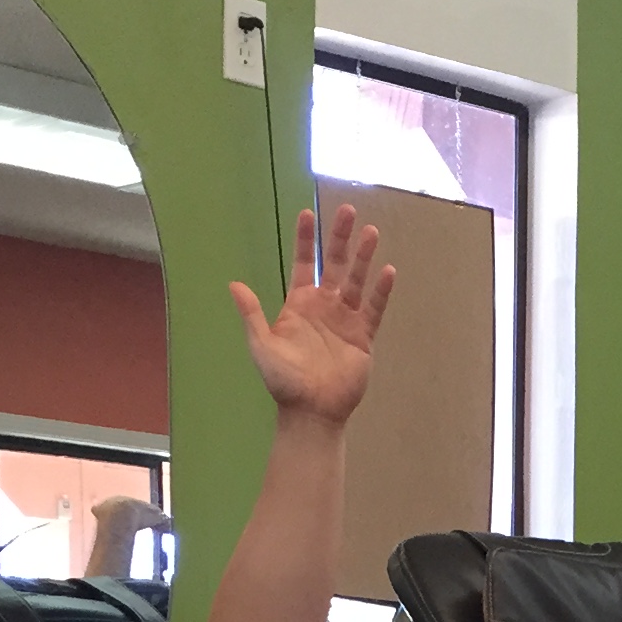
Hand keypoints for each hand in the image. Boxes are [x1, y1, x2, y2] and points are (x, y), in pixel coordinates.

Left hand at [230, 203, 396, 424]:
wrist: (311, 411)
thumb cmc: (284, 380)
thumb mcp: (261, 345)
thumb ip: (252, 314)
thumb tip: (234, 284)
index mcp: (299, 304)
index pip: (304, 263)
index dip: (306, 240)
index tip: (308, 213)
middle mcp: (324, 306)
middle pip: (335, 264)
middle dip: (340, 238)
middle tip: (348, 211)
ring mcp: (346, 320)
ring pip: (357, 281)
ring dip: (364, 257)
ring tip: (372, 232)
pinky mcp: (363, 337)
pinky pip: (374, 309)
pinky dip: (381, 291)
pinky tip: (388, 271)